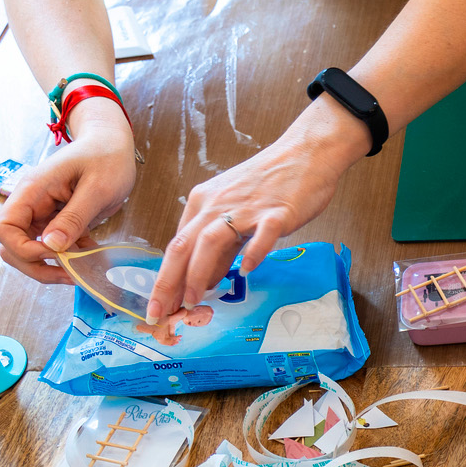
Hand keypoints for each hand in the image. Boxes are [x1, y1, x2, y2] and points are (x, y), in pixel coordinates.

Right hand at [0, 103, 137, 284]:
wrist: (112, 145)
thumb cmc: (106, 158)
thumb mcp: (97, 189)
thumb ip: (74, 217)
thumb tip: (51, 245)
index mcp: (32, 191)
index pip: (4, 229)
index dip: (23, 249)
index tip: (55, 252)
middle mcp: (31, 204)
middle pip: (12, 246)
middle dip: (36, 265)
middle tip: (70, 274)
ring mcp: (42, 214)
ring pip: (30, 251)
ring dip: (51, 266)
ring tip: (81, 269)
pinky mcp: (56, 221)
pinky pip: (52, 246)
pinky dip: (67, 258)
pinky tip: (89, 257)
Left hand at [146, 97, 368, 318]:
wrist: (305, 154)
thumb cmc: (270, 183)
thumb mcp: (235, 213)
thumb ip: (220, 247)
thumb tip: (204, 280)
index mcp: (204, 203)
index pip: (176, 245)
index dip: (164, 279)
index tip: (159, 306)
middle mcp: (218, 205)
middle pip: (183, 245)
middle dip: (168, 282)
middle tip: (161, 312)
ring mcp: (247, 208)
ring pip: (211, 241)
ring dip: (198, 273)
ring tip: (194, 300)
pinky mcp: (277, 212)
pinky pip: (262, 235)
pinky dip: (252, 254)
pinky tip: (247, 271)